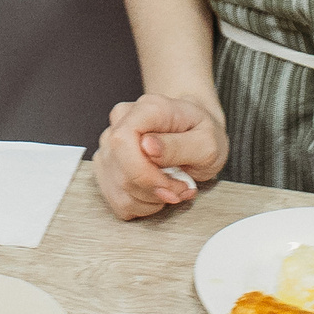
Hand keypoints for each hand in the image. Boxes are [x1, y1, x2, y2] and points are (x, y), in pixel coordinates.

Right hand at [93, 93, 227, 218]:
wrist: (196, 132)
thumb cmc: (201, 134)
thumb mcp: (207, 142)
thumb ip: (179, 145)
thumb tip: (148, 147)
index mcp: (147, 108)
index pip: (122, 140)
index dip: (142, 172)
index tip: (170, 185)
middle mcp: (121, 122)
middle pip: (120, 170)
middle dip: (153, 190)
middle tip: (181, 188)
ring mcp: (109, 145)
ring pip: (118, 189)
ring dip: (150, 199)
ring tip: (172, 187)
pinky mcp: (107, 168)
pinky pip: (117, 200)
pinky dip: (141, 205)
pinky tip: (157, 192)